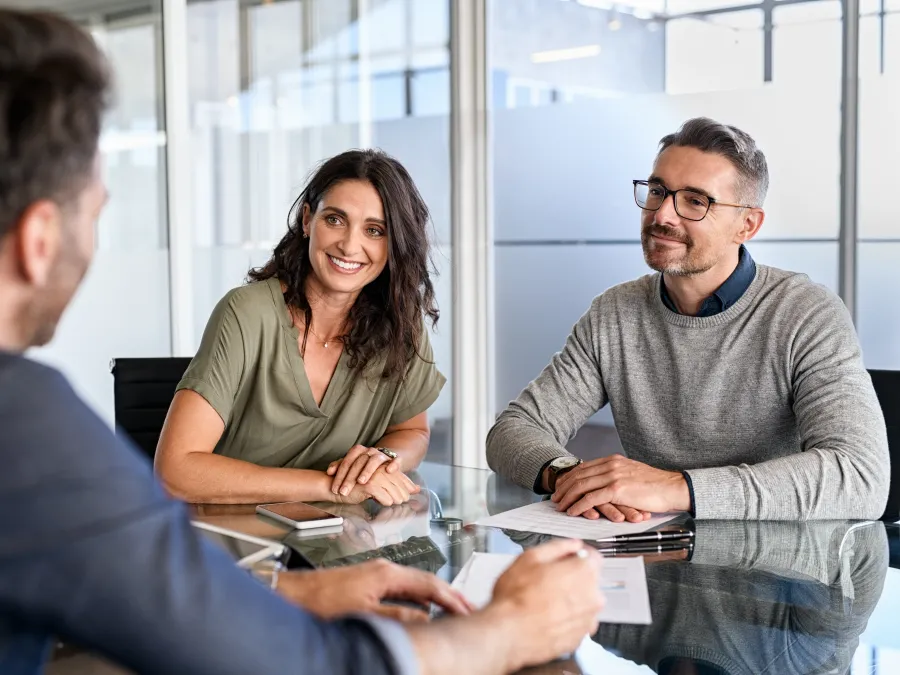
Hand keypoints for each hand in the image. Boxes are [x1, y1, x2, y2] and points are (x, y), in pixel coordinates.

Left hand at [275, 559, 473, 621]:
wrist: (295, 593)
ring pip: (416, 584)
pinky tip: (423, 608)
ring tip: (453, 609)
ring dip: (436, 597)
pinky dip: (420, 597)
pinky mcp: (370, 580)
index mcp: (387, 574)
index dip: (451, 598)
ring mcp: (377, 573)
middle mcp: (385, 569)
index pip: (429, 584)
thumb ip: (397, 616)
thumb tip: (425, 618)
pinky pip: (404, 587)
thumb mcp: (364, 613)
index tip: (467, 609)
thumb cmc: (322, 601)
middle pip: (427, 581)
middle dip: (449, 595)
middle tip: (469, 608)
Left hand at [328, 445, 400, 496]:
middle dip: (350, 478)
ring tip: (361, 482)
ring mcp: (382, 455)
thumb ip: (339, 466)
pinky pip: (396, 460)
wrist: (384, 459)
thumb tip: (329, 472)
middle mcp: (370, 451)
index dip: (340, 476)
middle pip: (358, 462)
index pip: (347, 462)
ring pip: (375, 460)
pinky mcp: (394, 459)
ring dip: (368, 471)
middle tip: (344, 491)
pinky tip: (389, 471)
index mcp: (358, 451)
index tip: (335, 489)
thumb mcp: (351, 465)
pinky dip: (393, 464)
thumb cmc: (364, 465)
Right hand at [334, 464, 420, 506]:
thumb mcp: (377, 483)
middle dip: (403, 493)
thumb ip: (395, 484)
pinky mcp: (368, 485)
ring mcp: (374, 475)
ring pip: (393, 490)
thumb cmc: (355, 486)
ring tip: (396, 503)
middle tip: (405, 500)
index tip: (414, 492)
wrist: (334, 486)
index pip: (399, 475)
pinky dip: (386, 502)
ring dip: (395, 499)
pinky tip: (385, 503)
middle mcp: (378, 468)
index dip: (407, 484)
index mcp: (380, 465)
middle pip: (398, 482)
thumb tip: (416, 488)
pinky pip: (383, 496)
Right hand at [486, 539, 602, 671]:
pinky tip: (546, 617)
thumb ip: (557, 547)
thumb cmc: (516, 598)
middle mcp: (592, 597)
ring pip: (583, 603)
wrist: (508, 633)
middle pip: (588, 580)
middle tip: (548, 581)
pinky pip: (576, 622)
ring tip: (544, 601)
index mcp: (583, 572)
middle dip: (572, 578)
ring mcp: (587, 620)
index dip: (577, 555)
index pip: (593, 557)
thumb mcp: (530, 558)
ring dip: (570, 600)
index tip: (567, 558)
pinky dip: (566, 619)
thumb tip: (570, 545)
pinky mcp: (579, 638)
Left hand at [551, 454, 689, 518]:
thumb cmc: (655, 485)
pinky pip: (591, 498)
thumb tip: (603, 484)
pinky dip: (579, 505)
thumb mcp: (631, 474)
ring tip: (560, 506)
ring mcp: (613, 476)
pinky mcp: (617, 489)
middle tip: (555, 498)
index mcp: (613, 460)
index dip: (569, 478)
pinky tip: (573, 511)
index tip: (561, 486)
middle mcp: (610, 465)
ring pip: (581, 486)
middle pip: (578, 475)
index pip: (584, 468)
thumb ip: (616, 475)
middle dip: (564, 488)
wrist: (673, 487)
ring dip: (568, 497)